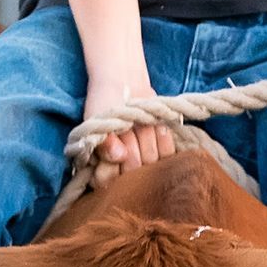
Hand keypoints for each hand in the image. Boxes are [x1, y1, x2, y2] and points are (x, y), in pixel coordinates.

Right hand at [82, 59, 175, 183]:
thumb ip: (103, 142)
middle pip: (132, 171)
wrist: (124, 85)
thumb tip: (119, 156)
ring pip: (151, 163)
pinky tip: (157, 126)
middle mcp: (122, 173)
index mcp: (100, 169)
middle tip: (127, 127)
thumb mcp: (98, 121)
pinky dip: (163, 138)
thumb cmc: (104, 104)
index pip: (107, 181)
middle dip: (131, 144)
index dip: (113, 160)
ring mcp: (144, 166)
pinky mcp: (163, 156)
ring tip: (140, 124)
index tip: (114, 136)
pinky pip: (168, 156)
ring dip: (147, 137)